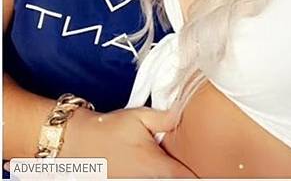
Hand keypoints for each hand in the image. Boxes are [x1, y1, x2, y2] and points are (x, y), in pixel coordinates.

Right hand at [63, 106, 195, 178]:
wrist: (78, 142)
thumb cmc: (109, 129)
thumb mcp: (140, 117)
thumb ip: (166, 118)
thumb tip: (184, 115)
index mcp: (158, 168)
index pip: (189, 179)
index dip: (200, 173)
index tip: (211, 167)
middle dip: (184, 172)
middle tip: (192, 162)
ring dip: (169, 174)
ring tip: (169, 162)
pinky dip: (156, 175)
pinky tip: (150, 165)